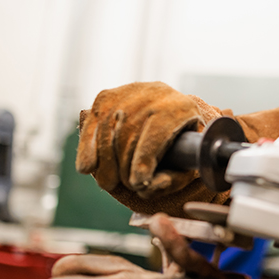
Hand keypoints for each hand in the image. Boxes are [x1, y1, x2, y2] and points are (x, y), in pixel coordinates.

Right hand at [76, 81, 209, 197]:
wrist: (172, 109)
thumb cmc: (183, 144)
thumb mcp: (191, 159)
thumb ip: (174, 179)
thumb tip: (146, 186)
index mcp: (179, 108)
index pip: (156, 133)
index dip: (144, 160)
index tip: (138, 184)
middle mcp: (154, 94)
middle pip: (129, 132)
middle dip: (124, 164)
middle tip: (125, 186)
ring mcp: (128, 92)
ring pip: (109, 128)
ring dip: (105, 161)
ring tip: (108, 183)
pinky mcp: (106, 96)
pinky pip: (92, 123)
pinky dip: (87, 147)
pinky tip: (86, 168)